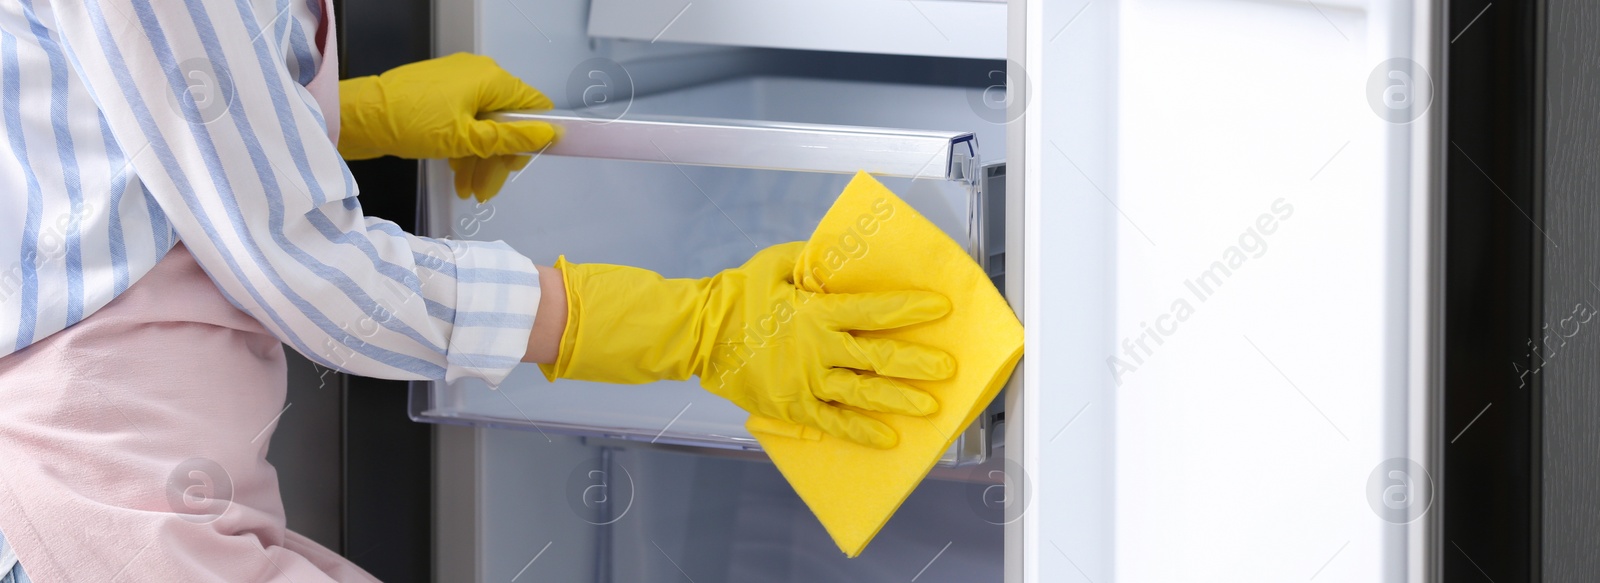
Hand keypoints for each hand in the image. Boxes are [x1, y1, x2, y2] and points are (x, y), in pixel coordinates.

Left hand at [337, 53, 558, 200]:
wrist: (359, 117)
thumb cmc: (411, 123)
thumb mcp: (467, 139)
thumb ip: (511, 139)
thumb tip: (549, 135)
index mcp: (491, 79)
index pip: (534, 105)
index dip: (534, 136)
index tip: (519, 164)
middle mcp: (479, 75)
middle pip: (506, 122)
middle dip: (498, 159)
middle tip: (487, 189)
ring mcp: (458, 83)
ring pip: (484, 126)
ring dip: (479, 160)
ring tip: (468, 190)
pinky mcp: (441, 94)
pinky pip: (465, 122)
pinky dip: (464, 148)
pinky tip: (456, 174)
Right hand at [538, 242, 955, 448]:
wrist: (698, 334)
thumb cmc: (736, 294)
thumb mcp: (775, 263)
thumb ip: (813, 261)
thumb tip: (844, 256)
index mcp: (817, 311)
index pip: (875, 309)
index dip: (910, 309)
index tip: (940, 309)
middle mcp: (818, 348)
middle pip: (878, 357)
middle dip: (918, 362)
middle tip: (948, 368)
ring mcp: (807, 381)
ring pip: (863, 393)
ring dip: (899, 400)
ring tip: (930, 407)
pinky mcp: (793, 406)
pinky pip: (833, 423)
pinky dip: (860, 432)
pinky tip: (887, 439)